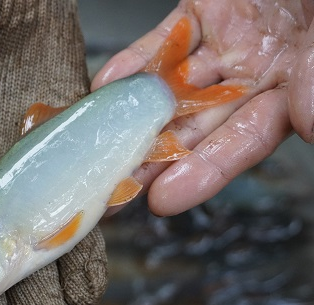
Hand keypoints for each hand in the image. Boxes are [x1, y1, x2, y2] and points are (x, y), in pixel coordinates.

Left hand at [93, 0, 313, 215]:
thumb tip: (311, 126)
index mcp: (292, 91)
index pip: (243, 140)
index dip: (204, 171)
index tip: (163, 200)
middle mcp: (252, 76)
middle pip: (195, 127)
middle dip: (153, 160)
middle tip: (113, 191)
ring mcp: (224, 45)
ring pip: (172, 89)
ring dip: (134, 118)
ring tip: (98, 146)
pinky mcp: (201, 12)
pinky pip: (164, 41)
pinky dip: (136, 63)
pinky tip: (108, 86)